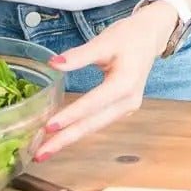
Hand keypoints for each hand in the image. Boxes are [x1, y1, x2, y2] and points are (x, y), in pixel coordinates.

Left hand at [34, 1, 177, 158]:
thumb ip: (79, 55)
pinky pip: (98, 122)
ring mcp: (127, 108)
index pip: (93, 103)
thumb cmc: (128, 36)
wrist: (150, 36)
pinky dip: (79, 129)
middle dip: (65, 139)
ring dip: (70, 137)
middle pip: (93, 124)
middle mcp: (128, 101)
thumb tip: (53, 63)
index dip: (70, 115)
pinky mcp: (122, 109)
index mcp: (125, 83)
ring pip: (95, 126)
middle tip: (40, 154)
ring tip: (44, 150)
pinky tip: (62, 135)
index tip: (48, 127)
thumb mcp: (104, 41)